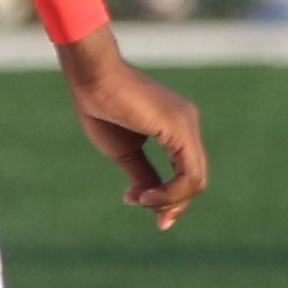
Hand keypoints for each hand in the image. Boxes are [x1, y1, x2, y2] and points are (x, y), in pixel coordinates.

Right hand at [59, 26, 207, 228]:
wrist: (92, 78)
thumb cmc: (103, 108)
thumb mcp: (126, 152)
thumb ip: (144, 175)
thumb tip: (151, 201)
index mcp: (178, 128)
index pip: (188, 172)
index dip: (172, 198)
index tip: (143, 206)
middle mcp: (189, 124)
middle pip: (196, 179)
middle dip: (173, 204)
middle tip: (146, 209)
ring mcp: (188, 124)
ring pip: (195, 180)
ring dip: (168, 200)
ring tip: (140, 199)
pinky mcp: (180, 128)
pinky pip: (188, 173)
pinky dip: (170, 192)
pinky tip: (146, 195)